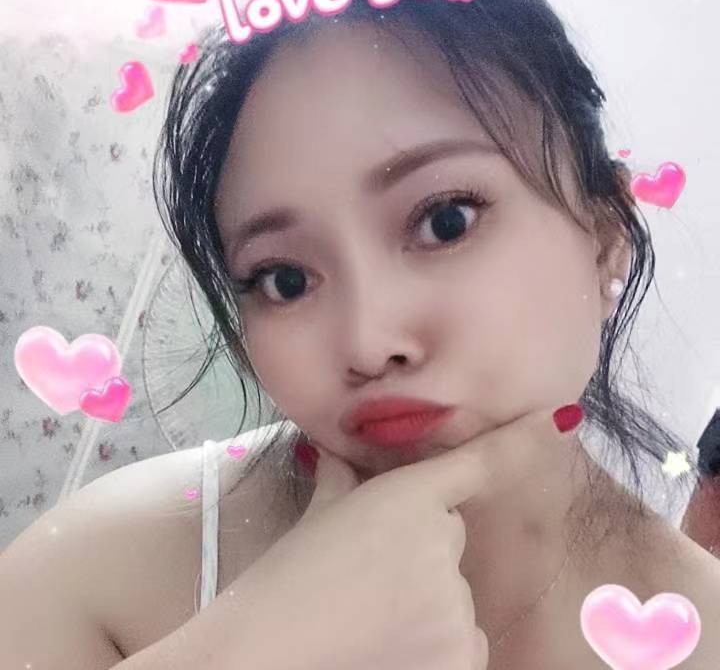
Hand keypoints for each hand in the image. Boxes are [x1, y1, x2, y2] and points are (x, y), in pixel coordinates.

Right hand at [235, 405, 573, 669]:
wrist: (261, 655)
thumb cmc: (283, 581)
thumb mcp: (315, 519)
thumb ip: (339, 479)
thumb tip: (334, 451)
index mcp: (405, 498)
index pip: (478, 463)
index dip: (525, 438)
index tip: (565, 416)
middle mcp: (441, 543)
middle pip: (450, 540)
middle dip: (423, 552)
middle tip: (372, 577)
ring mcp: (455, 602)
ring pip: (456, 595)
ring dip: (428, 604)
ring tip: (374, 619)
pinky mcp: (461, 655)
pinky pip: (465, 643)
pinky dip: (437, 647)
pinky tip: (391, 649)